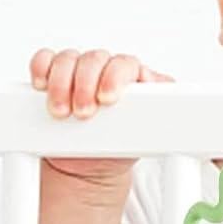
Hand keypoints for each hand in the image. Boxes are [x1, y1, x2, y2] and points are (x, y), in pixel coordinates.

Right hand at [30, 48, 172, 185]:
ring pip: (68, 59)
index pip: (125, 64)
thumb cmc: (120, 146)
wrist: (91, 164)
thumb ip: (160, 116)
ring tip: (61, 111)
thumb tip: (180, 110)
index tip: (107, 99)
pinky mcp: (53, 78)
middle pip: (94, 59)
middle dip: (85, 86)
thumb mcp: (147, 134)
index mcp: (131, 77)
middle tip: (82, 113)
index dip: (115, 78)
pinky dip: (41, 68)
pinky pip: (45, 60)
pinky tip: (41, 84)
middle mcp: (104, 70)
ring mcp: (77, 72)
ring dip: (61, 84)